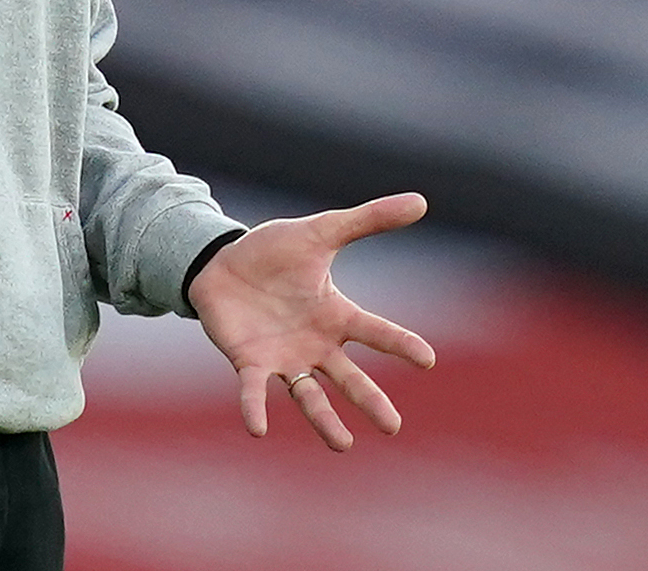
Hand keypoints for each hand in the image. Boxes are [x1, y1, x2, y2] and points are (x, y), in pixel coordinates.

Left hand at [187, 193, 436, 451]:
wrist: (221, 261)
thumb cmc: (274, 251)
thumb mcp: (322, 231)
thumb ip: (369, 219)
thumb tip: (421, 200)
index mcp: (335, 315)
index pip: (375, 331)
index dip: (400, 344)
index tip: (427, 359)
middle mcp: (315, 344)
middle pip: (348, 378)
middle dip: (369, 401)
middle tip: (392, 427)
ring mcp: (283, 357)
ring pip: (309, 396)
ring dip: (324, 420)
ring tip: (343, 445)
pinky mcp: (249, 362)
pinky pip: (254, 390)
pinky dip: (255, 408)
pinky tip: (257, 428)